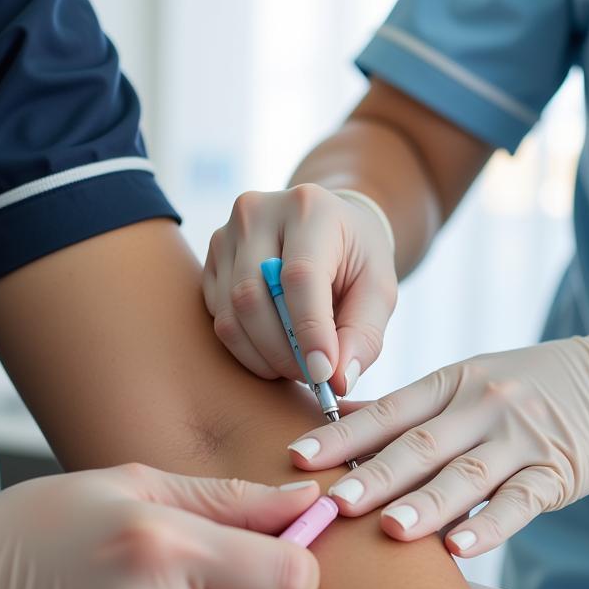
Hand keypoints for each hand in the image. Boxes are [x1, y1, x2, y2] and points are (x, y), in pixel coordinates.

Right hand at [203, 184, 396, 394]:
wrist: (326, 230)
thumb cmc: (356, 260)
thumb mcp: (379, 290)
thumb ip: (364, 334)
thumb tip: (339, 380)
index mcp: (309, 208)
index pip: (299, 276)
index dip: (309, 331)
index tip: (323, 375)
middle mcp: (258, 213)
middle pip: (253, 297)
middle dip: (283, 352)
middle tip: (312, 377)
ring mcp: (226, 236)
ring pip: (230, 315)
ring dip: (264, 356)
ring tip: (296, 366)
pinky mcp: (209, 262)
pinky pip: (218, 319)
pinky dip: (247, 348)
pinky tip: (275, 348)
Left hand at [285, 330, 588, 556]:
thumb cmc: (521, 388)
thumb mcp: (462, 381)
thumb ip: (403, 408)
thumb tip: (333, 420)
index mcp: (449, 383)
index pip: (387, 411)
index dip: (341, 436)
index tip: (296, 458)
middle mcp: (480, 406)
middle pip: (420, 444)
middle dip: (373, 475)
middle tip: (331, 503)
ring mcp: (520, 439)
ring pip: (467, 475)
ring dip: (427, 504)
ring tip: (390, 531)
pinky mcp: (557, 472)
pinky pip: (520, 502)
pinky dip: (490, 526)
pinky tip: (459, 550)